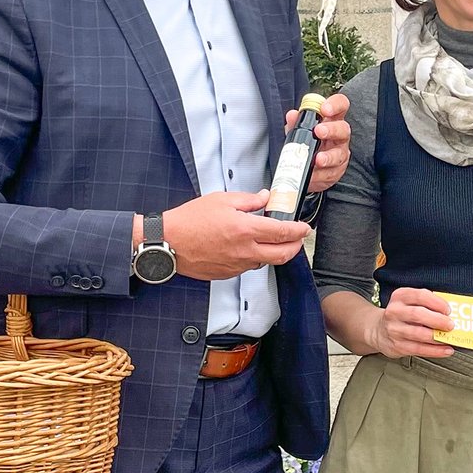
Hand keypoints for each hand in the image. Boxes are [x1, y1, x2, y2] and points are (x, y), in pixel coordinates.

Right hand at [160, 192, 310, 280]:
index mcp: (245, 230)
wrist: (168, 242)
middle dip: (295, 247)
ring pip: (266, 262)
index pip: (282, 233)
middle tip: (297, 239)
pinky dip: (255, 258)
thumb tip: (265, 198)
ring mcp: (236, 265)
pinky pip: (248, 267)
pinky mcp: (227, 274)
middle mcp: (244, 251)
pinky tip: (249, 248)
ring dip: (274, 253)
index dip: (298, 231)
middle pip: (282, 255)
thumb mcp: (222, 200)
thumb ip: (249, 200)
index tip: (304, 228)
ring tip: (271, 240)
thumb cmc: (190, 220)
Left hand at [285, 93, 350, 196]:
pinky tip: (312, 173)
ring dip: (328, 157)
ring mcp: (340, 153)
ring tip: (318, 159)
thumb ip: (296, 123)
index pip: (341, 105)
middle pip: (343, 129)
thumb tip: (292, 115)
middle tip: (319, 131)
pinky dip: (320, 174)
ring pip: (339, 154)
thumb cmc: (307, 143)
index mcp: (332, 120)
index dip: (335, 104)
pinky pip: (331, 173)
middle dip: (332, 130)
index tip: (324, 109)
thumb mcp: (299, 131)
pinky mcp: (336, 170)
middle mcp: (339, 135)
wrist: (307, 168)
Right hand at [371, 285, 454, 360]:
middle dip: (437, 320)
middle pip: (417, 314)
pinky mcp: (397, 346)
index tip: (448, 309)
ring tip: (449, 338)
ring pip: (418, 334)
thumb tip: (450, 313)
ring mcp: (394, 330)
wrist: (378, 330)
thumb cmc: (401, 315)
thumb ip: (426, 304)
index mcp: (400, 297)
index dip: (436, 302)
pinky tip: (445, 350)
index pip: (419, 295)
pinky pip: (419, 349)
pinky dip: (435, 351)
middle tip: (450, 325)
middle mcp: (394, 312)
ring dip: (437, 337)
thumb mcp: (409, 303)